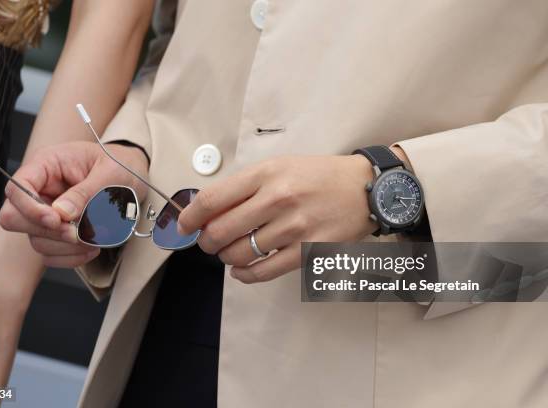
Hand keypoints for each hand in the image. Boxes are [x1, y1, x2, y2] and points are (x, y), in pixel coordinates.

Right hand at [0, 141, 147, 267]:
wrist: (133, 176)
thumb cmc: (120, 166)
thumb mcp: (110, 173)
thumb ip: (85, 192)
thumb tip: (61, 213)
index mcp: (47, 165)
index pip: (16, 189)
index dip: (29, 208)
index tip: (56, 220)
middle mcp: (41, 190)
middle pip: (14, 219)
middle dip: (48, 231)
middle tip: (78, 233)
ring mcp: (46, 213)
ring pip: (36, 240)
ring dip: (65, 247)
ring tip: (95, 239)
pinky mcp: (57, 232)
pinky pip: (51, 254)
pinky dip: (72, 257)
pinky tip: (93, 248)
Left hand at [177, 154, 378, 282]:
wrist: (363, 188)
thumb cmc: (318, 176)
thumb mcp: (278, 167)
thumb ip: (244, 187)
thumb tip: (207, 211)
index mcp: (266, 174)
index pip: (212, 199)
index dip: (189, 217)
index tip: (184, 225)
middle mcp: (278, 199)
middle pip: (220, 231)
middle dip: (206, 242)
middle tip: (209, 242)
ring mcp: (294, 227)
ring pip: (240, 254)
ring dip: (227, 258)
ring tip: (230, 253)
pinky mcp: (308, 250)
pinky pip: (264, 271)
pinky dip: (245, 275)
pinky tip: (242, 270)